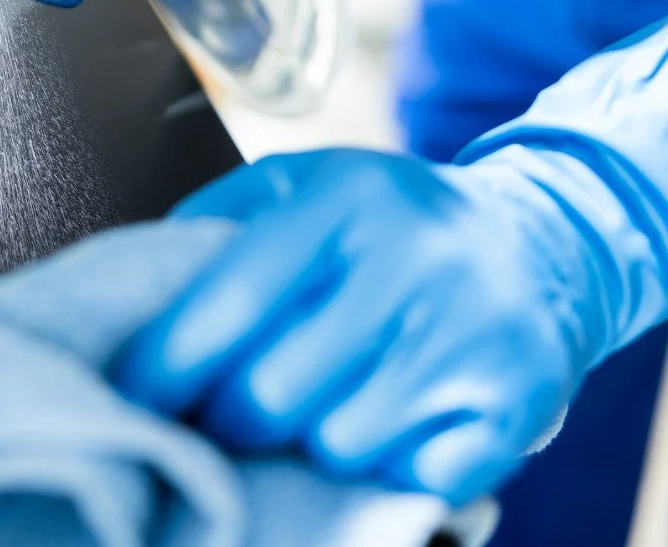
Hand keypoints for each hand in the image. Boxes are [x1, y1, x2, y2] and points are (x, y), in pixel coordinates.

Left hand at [114, 149, 585, 503]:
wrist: (543, 243)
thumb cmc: (389, 223)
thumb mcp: (302, 185)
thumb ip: (212, 226)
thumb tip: (124, 304)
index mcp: (346, 199)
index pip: (228, 303)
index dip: (162, 369)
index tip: (126, 404)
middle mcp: (414, 260)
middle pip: (273, 395)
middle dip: (225, 422)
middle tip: (216, 421)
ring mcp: (473, 336)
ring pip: (339, 448)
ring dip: (308, 449)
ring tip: (311, 414)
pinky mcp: (518, 403)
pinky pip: (415, 481)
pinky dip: (388, 473)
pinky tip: (386, 429)